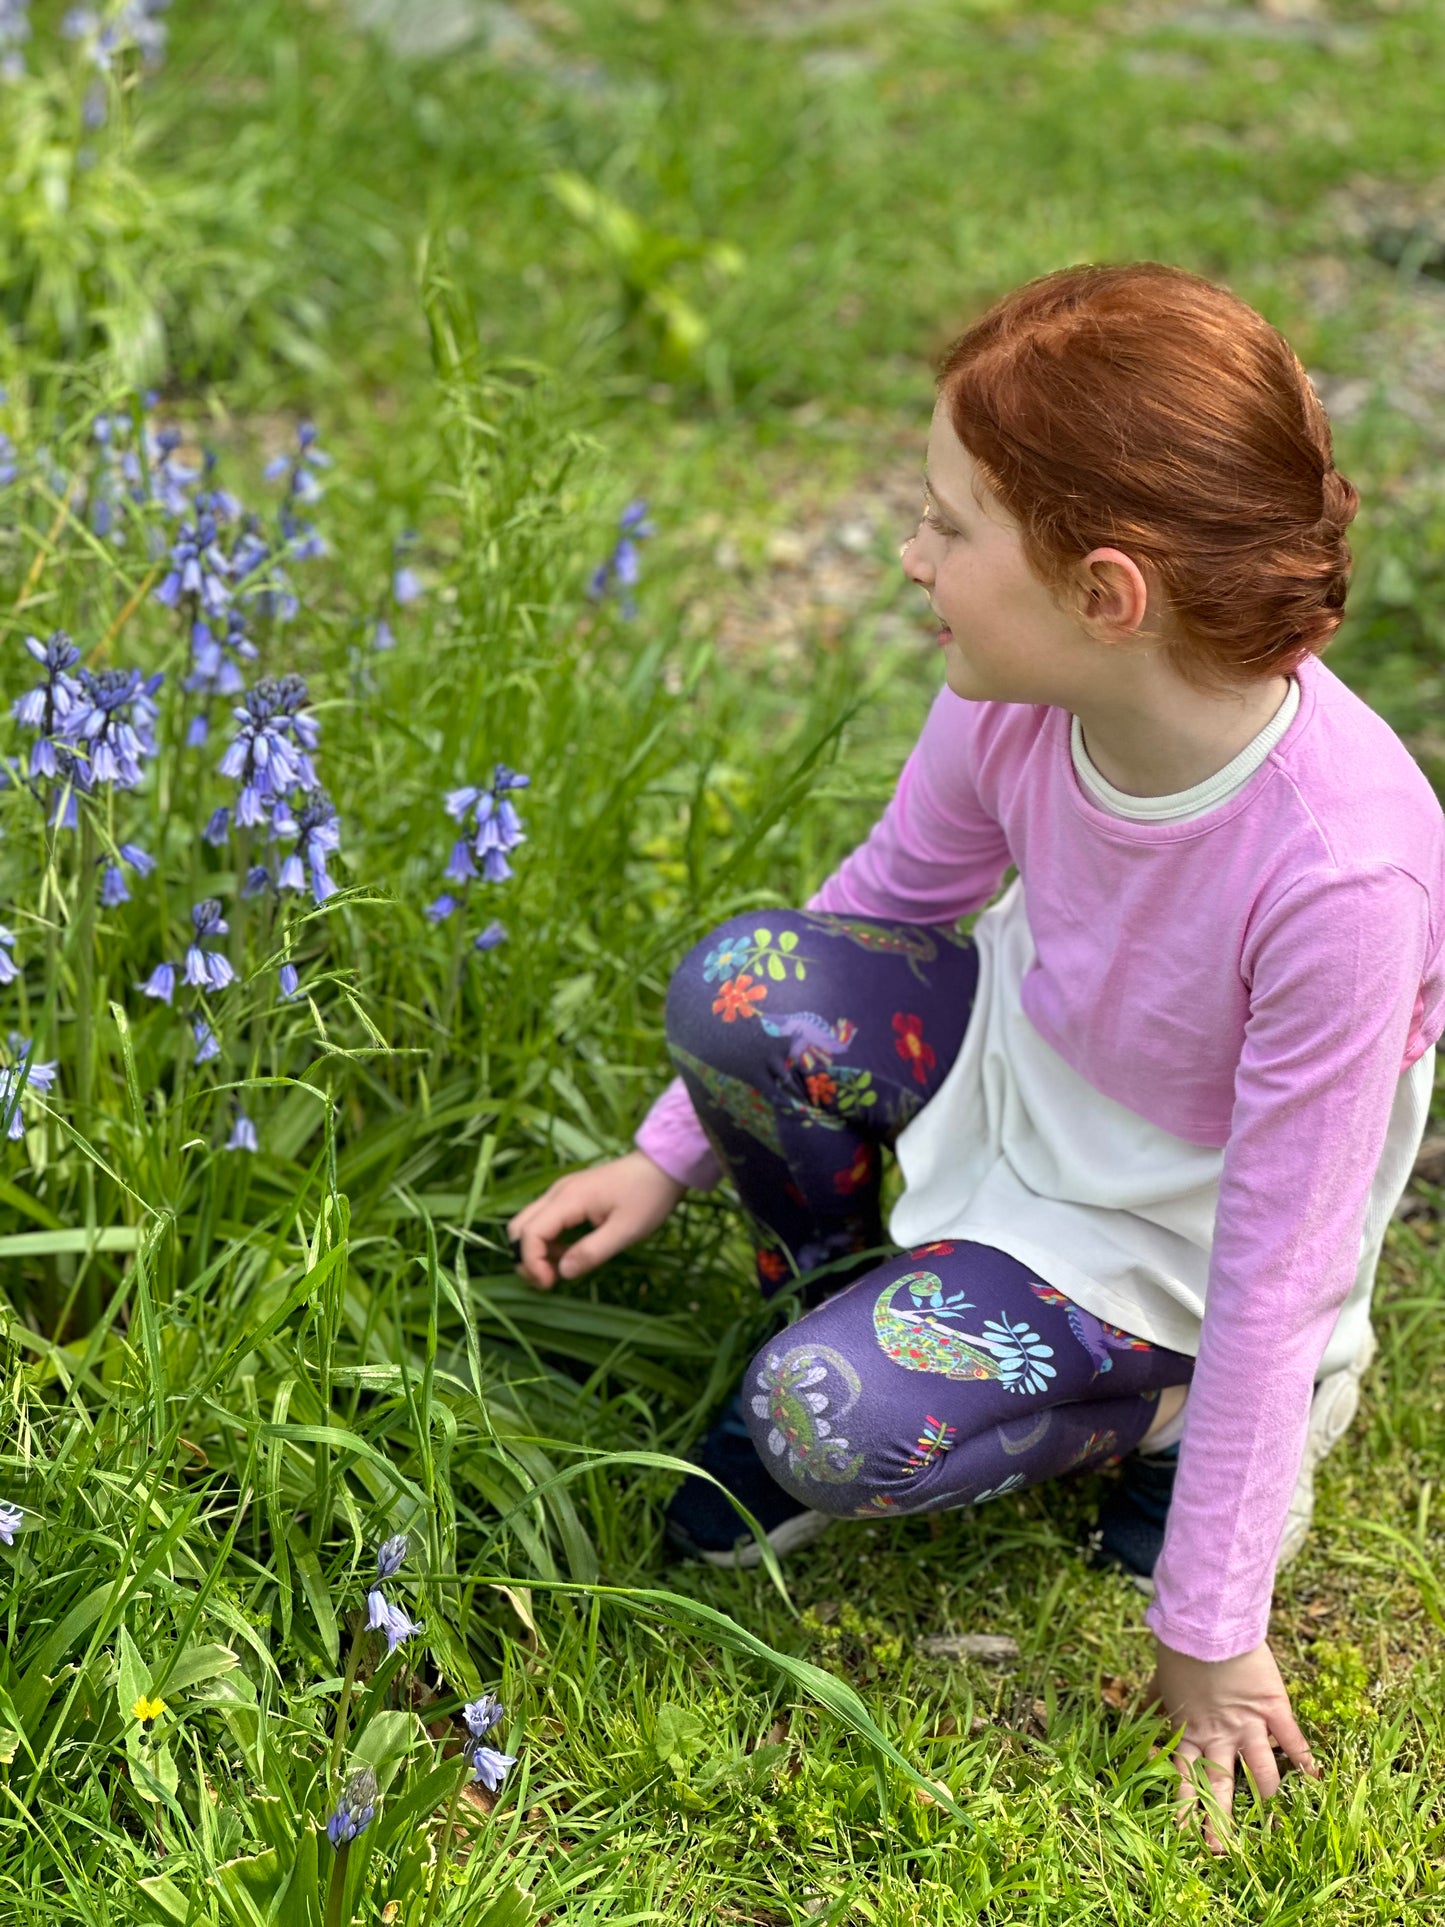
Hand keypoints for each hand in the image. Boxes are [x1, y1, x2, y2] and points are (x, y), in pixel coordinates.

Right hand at [506, 1150, 685, 1289]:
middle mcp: (557, 1192)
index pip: (530, 1233)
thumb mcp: (626, 1230)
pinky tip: (568, 1254)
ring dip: (536, 1251)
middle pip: (519, 1226)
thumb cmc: (648, 1197)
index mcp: (568, 1199)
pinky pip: (545, 1220)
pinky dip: (547, 1242)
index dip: (532, 1263)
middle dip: (526, 1258)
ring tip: (560, 1271)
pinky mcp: (569, 1196)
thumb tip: (562, 1273)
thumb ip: (592, 1252)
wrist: (663, 1166)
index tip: (551, 1284)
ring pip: (530, 1223)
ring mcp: (561, 1192)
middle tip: (548, 1281)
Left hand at [1145, 1637, 1318, 1853]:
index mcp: (1188, 1729)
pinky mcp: (1271, 1705)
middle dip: (1220, 1821)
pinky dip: (1304, 1756)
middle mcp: (1218, 1735)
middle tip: (1220, 1851)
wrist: (1206, 1623)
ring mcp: (1247, 1723)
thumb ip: (1154, 1698)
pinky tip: (1315, 1777)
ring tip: (1273, 1817)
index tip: (1185, 1835)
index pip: (1185, 1778)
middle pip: (1219, 1787)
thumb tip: (1135, 1707)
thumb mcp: (1161, 1679)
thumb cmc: (1178, 1648)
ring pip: (1261, 1770)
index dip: (1186, 1807)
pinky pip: (1291, 1737)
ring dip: (1266, 1792)